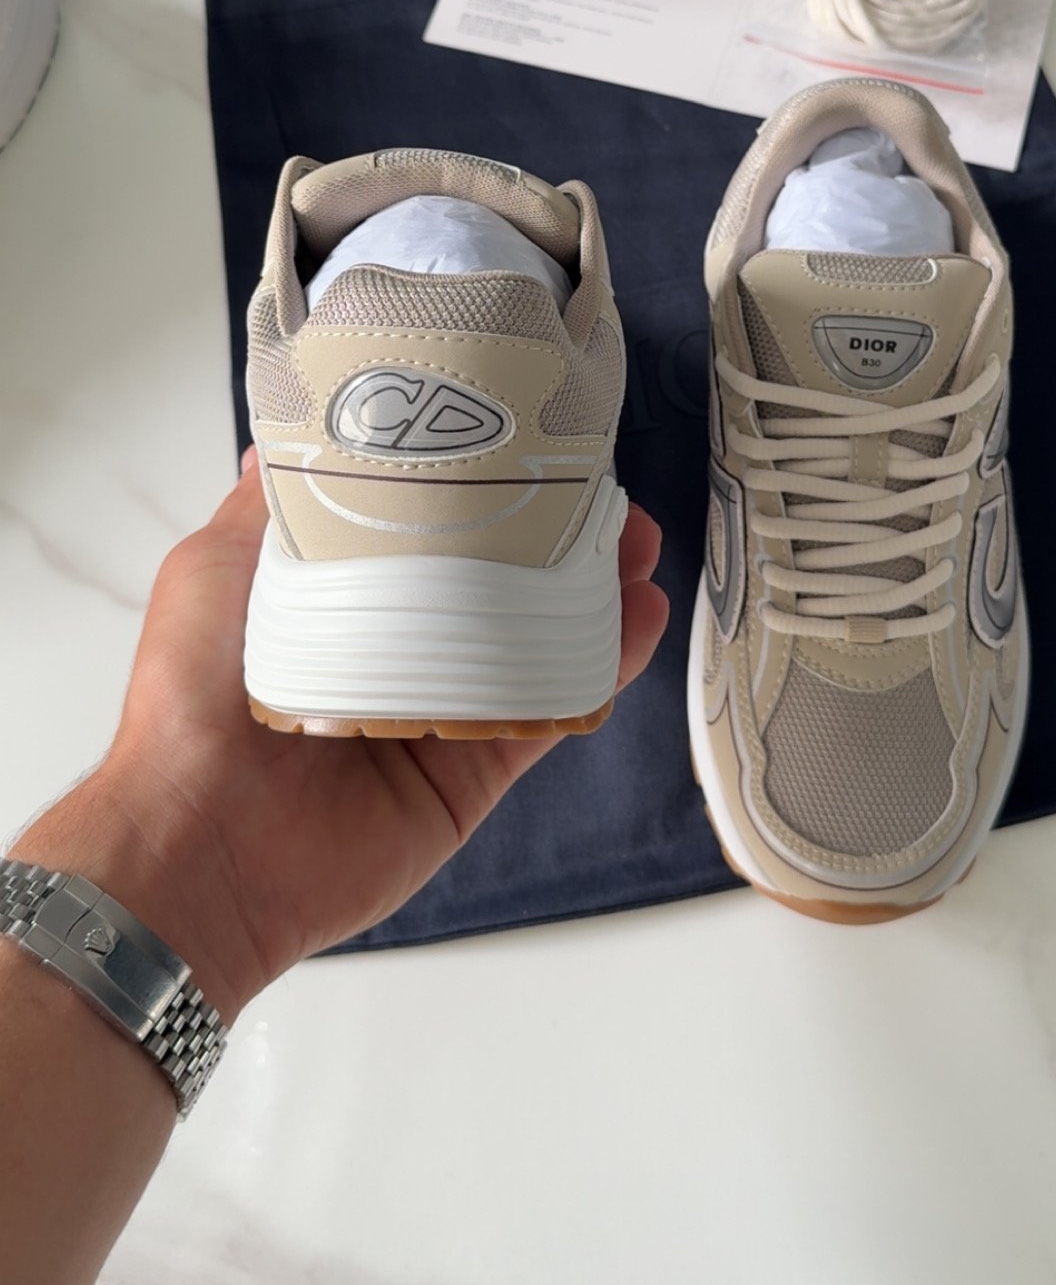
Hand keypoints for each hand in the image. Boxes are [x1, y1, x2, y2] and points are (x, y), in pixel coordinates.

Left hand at [19, 457, 668, 1022]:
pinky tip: (637, 619)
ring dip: (595, 592)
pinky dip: (601, 666)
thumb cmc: (189, 699)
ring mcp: (445, 710)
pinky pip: (553, 709)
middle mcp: (399, 650)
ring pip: (542, 638)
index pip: (429, 528)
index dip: (487, 487)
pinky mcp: (476, 770)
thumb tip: (292, 442)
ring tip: (635, 548)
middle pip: (502, 580)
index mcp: (341, 599)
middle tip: (605, 498)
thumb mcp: (216, 567)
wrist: (198, 842)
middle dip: (560, 535)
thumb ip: (269, 510)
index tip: (534, 446)